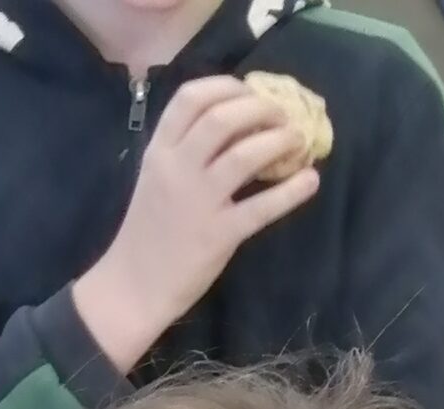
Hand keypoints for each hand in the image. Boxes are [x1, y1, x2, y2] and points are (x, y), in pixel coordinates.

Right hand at [72, 77, 319, 372]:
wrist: (134, 286)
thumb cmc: (148, 232)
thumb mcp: (155, 178)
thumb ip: (183, 151)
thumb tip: (234, 125)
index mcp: (159, 151)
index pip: (191, 98)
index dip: (227, 86)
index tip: (251, 91)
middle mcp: (177, 168)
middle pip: (222, 117)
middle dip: (260, 108)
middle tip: (283, 115)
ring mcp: (198, 201)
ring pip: (245, 154)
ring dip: (279, 140)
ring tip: (299, 140)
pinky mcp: (219, 235)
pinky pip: (262, 207)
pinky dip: (291, 191)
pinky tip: (309, 181)